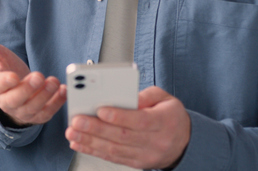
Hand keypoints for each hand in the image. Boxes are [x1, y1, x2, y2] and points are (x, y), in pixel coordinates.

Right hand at [0, 20, 65, 125]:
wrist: (12, 90)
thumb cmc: (3, 69)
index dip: (6, 82)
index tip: (14, 76)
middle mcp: (7, 102)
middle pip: (16, 99)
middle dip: (28, 89)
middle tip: (39, 76)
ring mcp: (22, 111)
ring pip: (33, 108)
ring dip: (45, 95)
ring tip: (54, 81)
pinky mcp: (37, 115)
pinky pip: (47, 113)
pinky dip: (57, 103)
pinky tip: (64, 90)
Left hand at [65, 86, 190, 168]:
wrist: (184, 142)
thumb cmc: (171, 116)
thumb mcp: (164, 98)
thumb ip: (145, 95)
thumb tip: (126, 96)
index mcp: (164, 122)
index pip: (140, 120)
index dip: (119, 116)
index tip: (100, 110)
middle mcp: (155, 141)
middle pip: (122, 136)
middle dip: (96, 128)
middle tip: (77, 121)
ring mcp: (146, 155)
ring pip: (114, 150)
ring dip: (90, 142)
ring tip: (73, 133)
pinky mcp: (137, 163)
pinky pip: (113, 158)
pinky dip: (94, 151)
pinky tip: (81, 144)